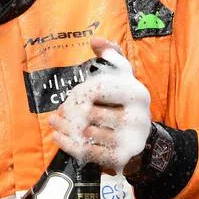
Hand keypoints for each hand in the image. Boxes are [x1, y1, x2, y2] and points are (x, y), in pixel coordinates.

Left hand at [49, 37, 151, 175]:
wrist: (144, 141)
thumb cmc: (126, 103)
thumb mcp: (125, 77)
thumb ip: (111, 54)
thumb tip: (95, 40)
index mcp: (137, 94)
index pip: (98, 88)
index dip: (79, 92)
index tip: (73, 94)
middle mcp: (137, 118)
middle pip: (89, 112)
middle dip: (69, 111)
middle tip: (60, 110)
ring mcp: (129, 140)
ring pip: (86, 132)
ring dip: (64, 127)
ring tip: (54, 121)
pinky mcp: (120, 158)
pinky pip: (87, 151)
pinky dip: (68, 144)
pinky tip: (57, 137)